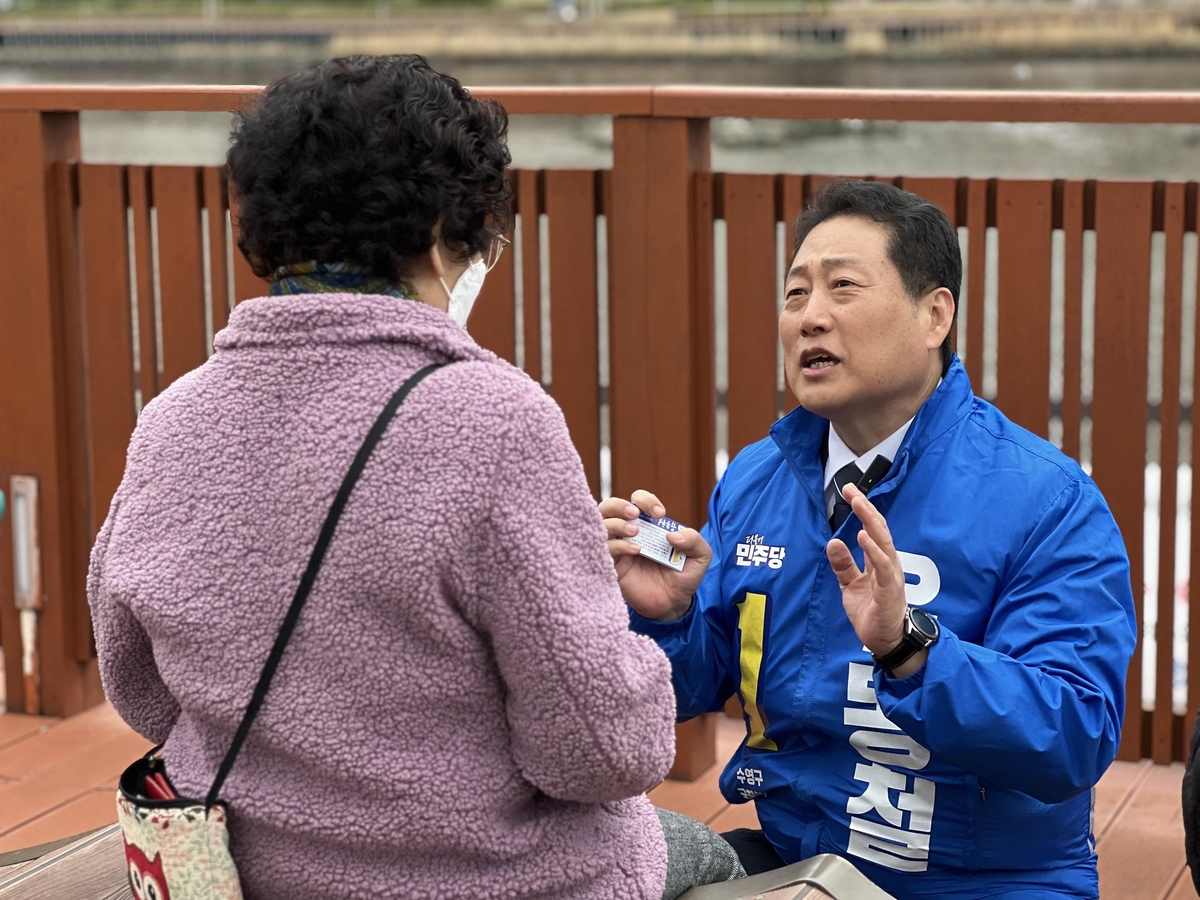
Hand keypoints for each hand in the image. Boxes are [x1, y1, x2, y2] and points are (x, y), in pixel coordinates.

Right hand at [599, 490, 711, 621]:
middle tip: (635, 514)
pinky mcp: (612, 567)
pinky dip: (617, 545)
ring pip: (601, 525)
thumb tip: (672, 534)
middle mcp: (629, 534)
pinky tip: (636, 550)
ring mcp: (618, 550)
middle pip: (608, 507)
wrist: (674, 605)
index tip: (660, 514)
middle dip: (619, 505)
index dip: (645, 500)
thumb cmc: (684, 577)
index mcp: (648, 525)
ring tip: (635, 531)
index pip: (637, 501)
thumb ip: (694, 540)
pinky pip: (604, 550)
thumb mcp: (700, 556)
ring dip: (616, 523)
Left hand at [826, 484, 925, 675]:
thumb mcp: (851, 585)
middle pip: (879, 530)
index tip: (849, 491)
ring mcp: (891, 576)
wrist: (888, 641)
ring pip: (883, 543)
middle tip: (851, 490)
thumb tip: (833, 542)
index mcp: (880, 561)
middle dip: (865, 508)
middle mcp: (888, 564)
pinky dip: (873, 550)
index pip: (872, 529)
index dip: (862, 510)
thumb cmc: (874, 612)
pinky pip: (882, 567)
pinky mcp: (890, 590)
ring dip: (870, 522)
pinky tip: (862, 537)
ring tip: (858, 505)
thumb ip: (843, 565)